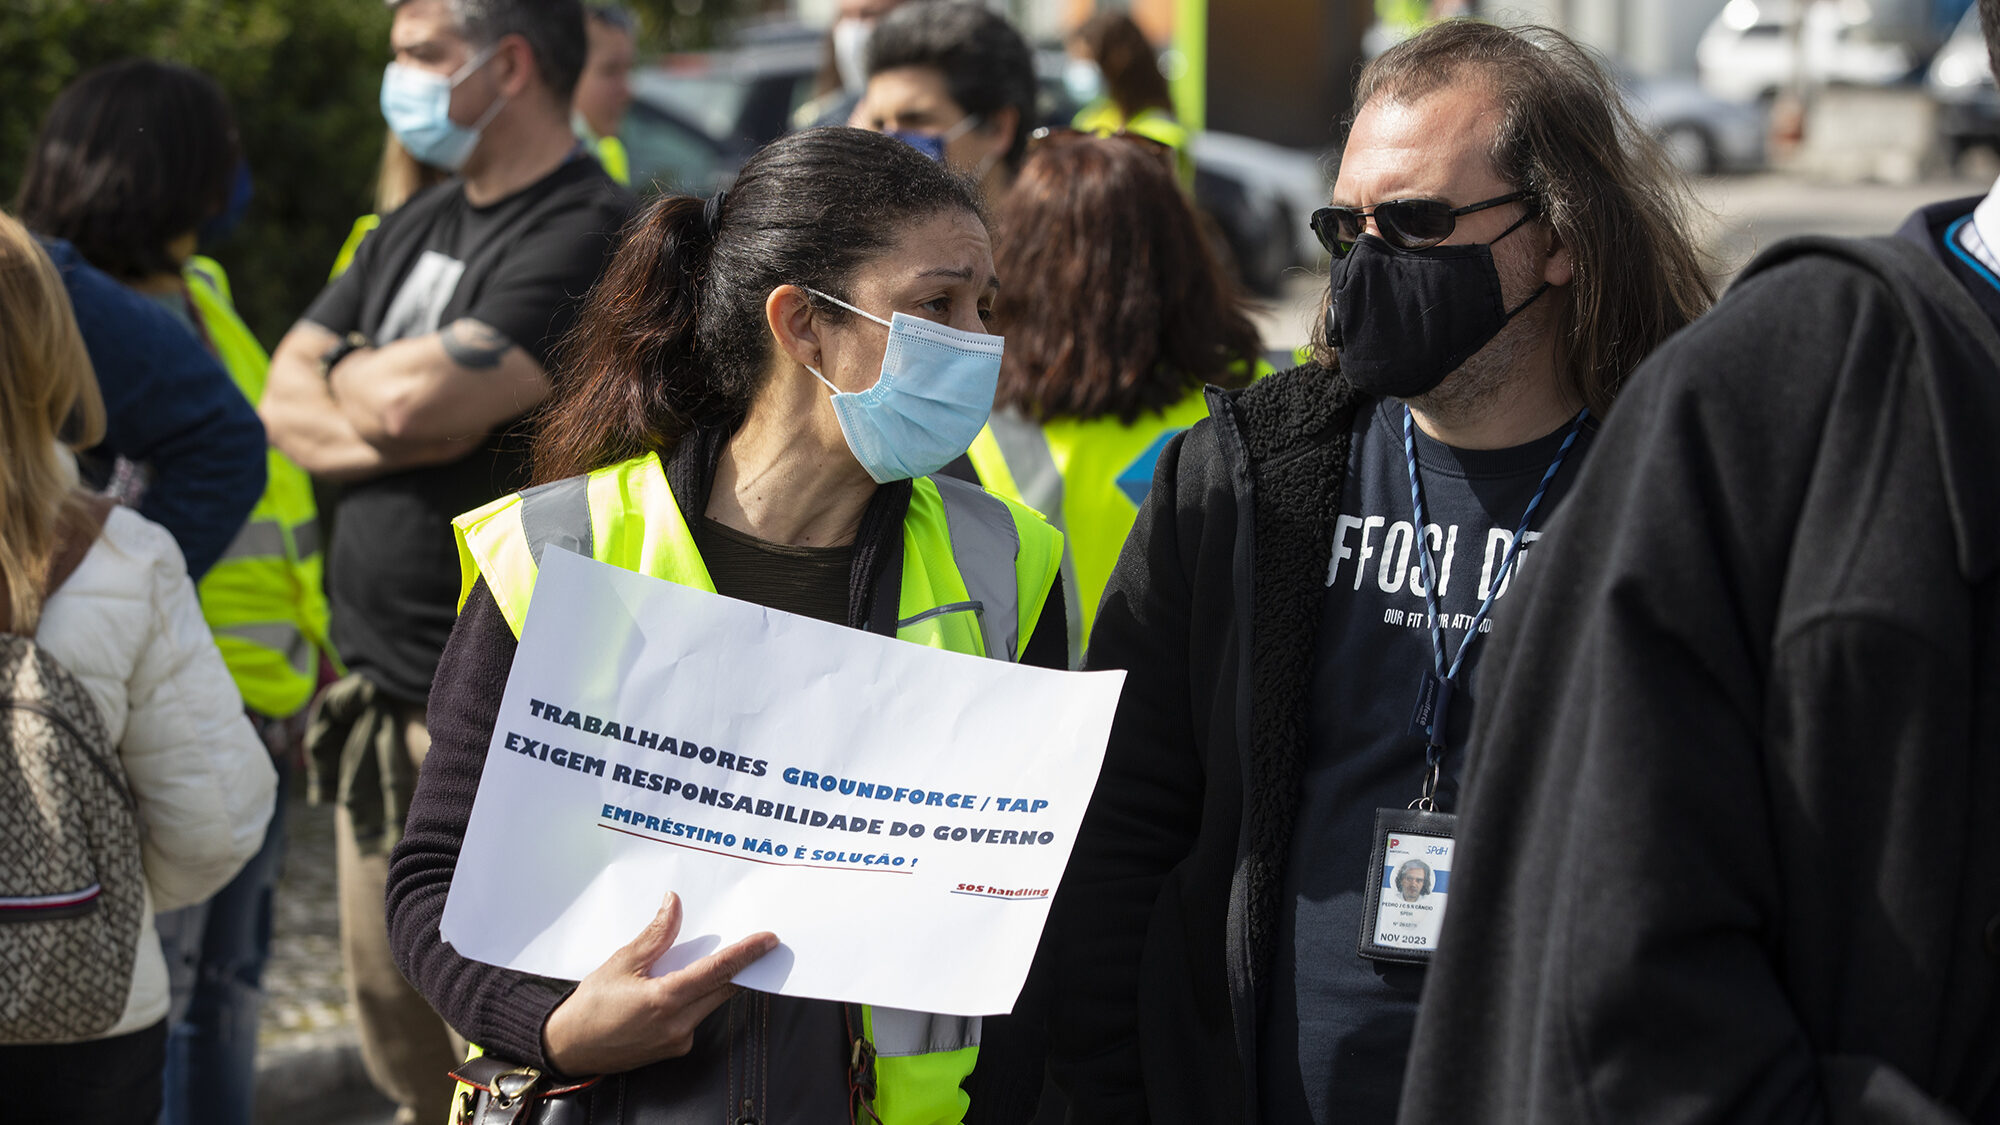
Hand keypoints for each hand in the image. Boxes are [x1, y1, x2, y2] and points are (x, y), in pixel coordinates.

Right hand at [540, 892, 778, 1074]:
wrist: (570, 1047)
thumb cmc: (590, 1006)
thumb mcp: (621, 963)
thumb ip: (656, 936)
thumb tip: (675, 905)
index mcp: (665, 1001)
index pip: (717, 972)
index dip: (746, 955)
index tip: (768, 941)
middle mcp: (678, 1025)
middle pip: (722, 990)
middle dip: (741, 967)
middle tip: (758, 945)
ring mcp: (678, 1041)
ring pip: (710, 1004)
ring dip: (716, 982)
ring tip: (713, 959)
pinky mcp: (674, 1048)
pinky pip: (697, 1017)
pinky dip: (698, 998)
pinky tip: (685, 984)